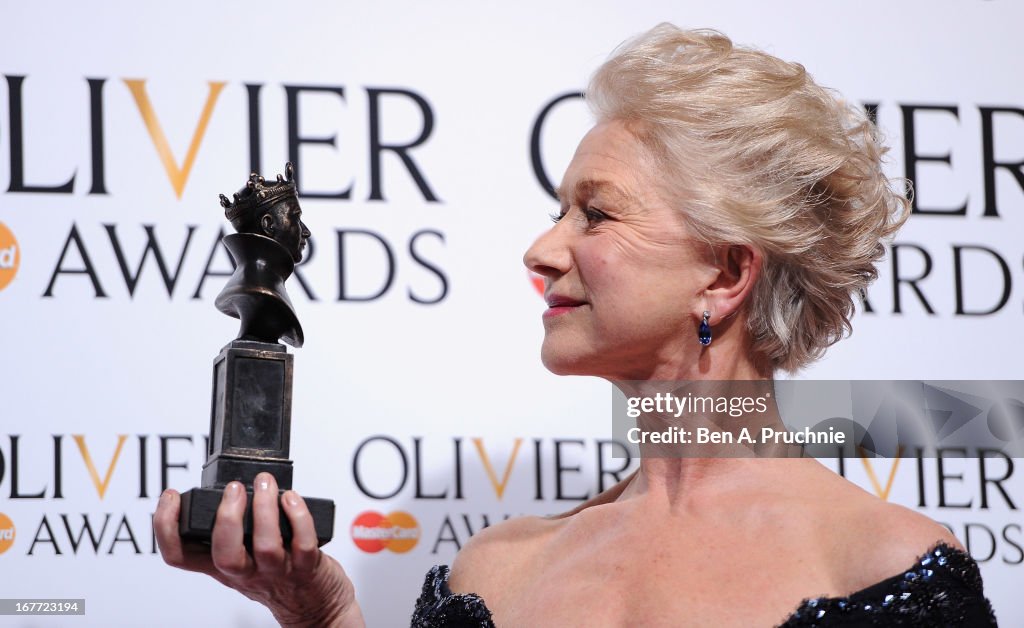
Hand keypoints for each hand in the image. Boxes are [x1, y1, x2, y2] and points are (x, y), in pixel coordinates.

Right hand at [154, 473, 364, 626]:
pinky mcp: (307, 567)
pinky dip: (299, 517)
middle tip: (233, 489)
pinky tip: (292, 499)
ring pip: (265, 546)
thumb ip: (230, 530)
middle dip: (226, 517)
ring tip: (265, 483)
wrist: (314, 605)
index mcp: (220, 565)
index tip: (172, 496)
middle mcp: (245, 571)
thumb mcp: (241, 557)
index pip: (179, 556)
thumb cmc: (277, 575)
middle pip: (224, 554)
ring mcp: (276, 570)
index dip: (166, 528)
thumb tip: (223, 485)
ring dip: (265, 509)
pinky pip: (304, 542)